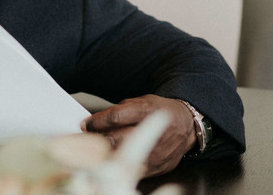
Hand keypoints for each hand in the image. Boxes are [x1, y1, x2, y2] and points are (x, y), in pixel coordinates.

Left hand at [80, 95, 195, 176]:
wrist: (187, 126)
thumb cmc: (161, 112)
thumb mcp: (142, 102)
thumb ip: (119, 111)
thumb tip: (93, 123)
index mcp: (148, 111)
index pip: (116, 117)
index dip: (97, 121)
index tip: (85, 124)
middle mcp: (153, 133)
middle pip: (115, 139)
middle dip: (96, 139)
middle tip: (85, 139)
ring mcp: (155, 154)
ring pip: (121, 158)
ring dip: (105, 155)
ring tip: (96, 150)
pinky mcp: (157, 168)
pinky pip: (132, 170)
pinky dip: (120, 165)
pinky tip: (113, 160)